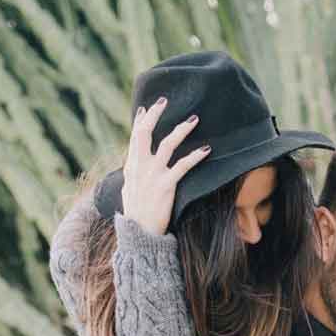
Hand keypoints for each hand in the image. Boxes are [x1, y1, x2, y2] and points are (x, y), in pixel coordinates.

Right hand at [122, 98, 210, 235]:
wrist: (140, 234)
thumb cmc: (136, 215)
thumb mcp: (129, 190)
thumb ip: (132, 175)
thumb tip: (132, 165)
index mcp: (131, 167)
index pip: (134, 137)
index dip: (140, 121)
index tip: (145, 107)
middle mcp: (140, 168)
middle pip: (145, 133)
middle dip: (154, 115)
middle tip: (164, 100)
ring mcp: (153, 175)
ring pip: (167, 145)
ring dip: (181, 129)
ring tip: (194, 119)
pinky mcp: (166, 186)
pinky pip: (183, 166)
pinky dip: (195, 156)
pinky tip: (206, 149)